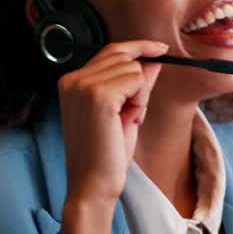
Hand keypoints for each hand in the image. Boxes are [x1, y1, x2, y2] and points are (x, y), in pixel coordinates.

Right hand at [57, 40, 166, 233]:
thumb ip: (136, 85)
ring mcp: (83, 85)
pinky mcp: (98, 95)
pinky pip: (137, 80)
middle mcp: (73, 78)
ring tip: (124, 122)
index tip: (161, 49)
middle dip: (138, 83)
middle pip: (124, 57)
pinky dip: (140, 100)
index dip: (139, 47)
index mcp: (72, 82)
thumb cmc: (106, 155)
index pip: (111, 51)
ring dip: (139, 95)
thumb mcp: (124, 112)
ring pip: (134, 69)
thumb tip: (154, 60)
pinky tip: (127, 120)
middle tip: (131, 115)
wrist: (92, 186)